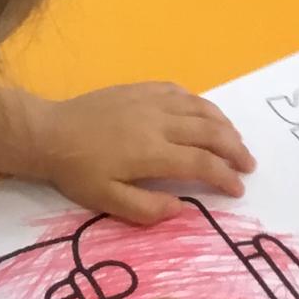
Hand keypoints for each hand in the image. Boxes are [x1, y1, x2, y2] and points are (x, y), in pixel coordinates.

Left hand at [27, 84, 253, 223]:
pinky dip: (199, 103)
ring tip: (234, 140)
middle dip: (235, 149)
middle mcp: (159, 122)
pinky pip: (180, 92)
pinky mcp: (140, 88)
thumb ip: (148, 208)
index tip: (238, 189)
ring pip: (200, 108)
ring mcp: (150, 101)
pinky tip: (203, 114)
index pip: (202, 163)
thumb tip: (184, 209)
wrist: (50, 132)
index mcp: (153, 152)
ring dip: (223, 124)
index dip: (225, 176)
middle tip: (247, 165)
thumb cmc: (78, 171)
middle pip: (210, 132)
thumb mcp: (107, 201)